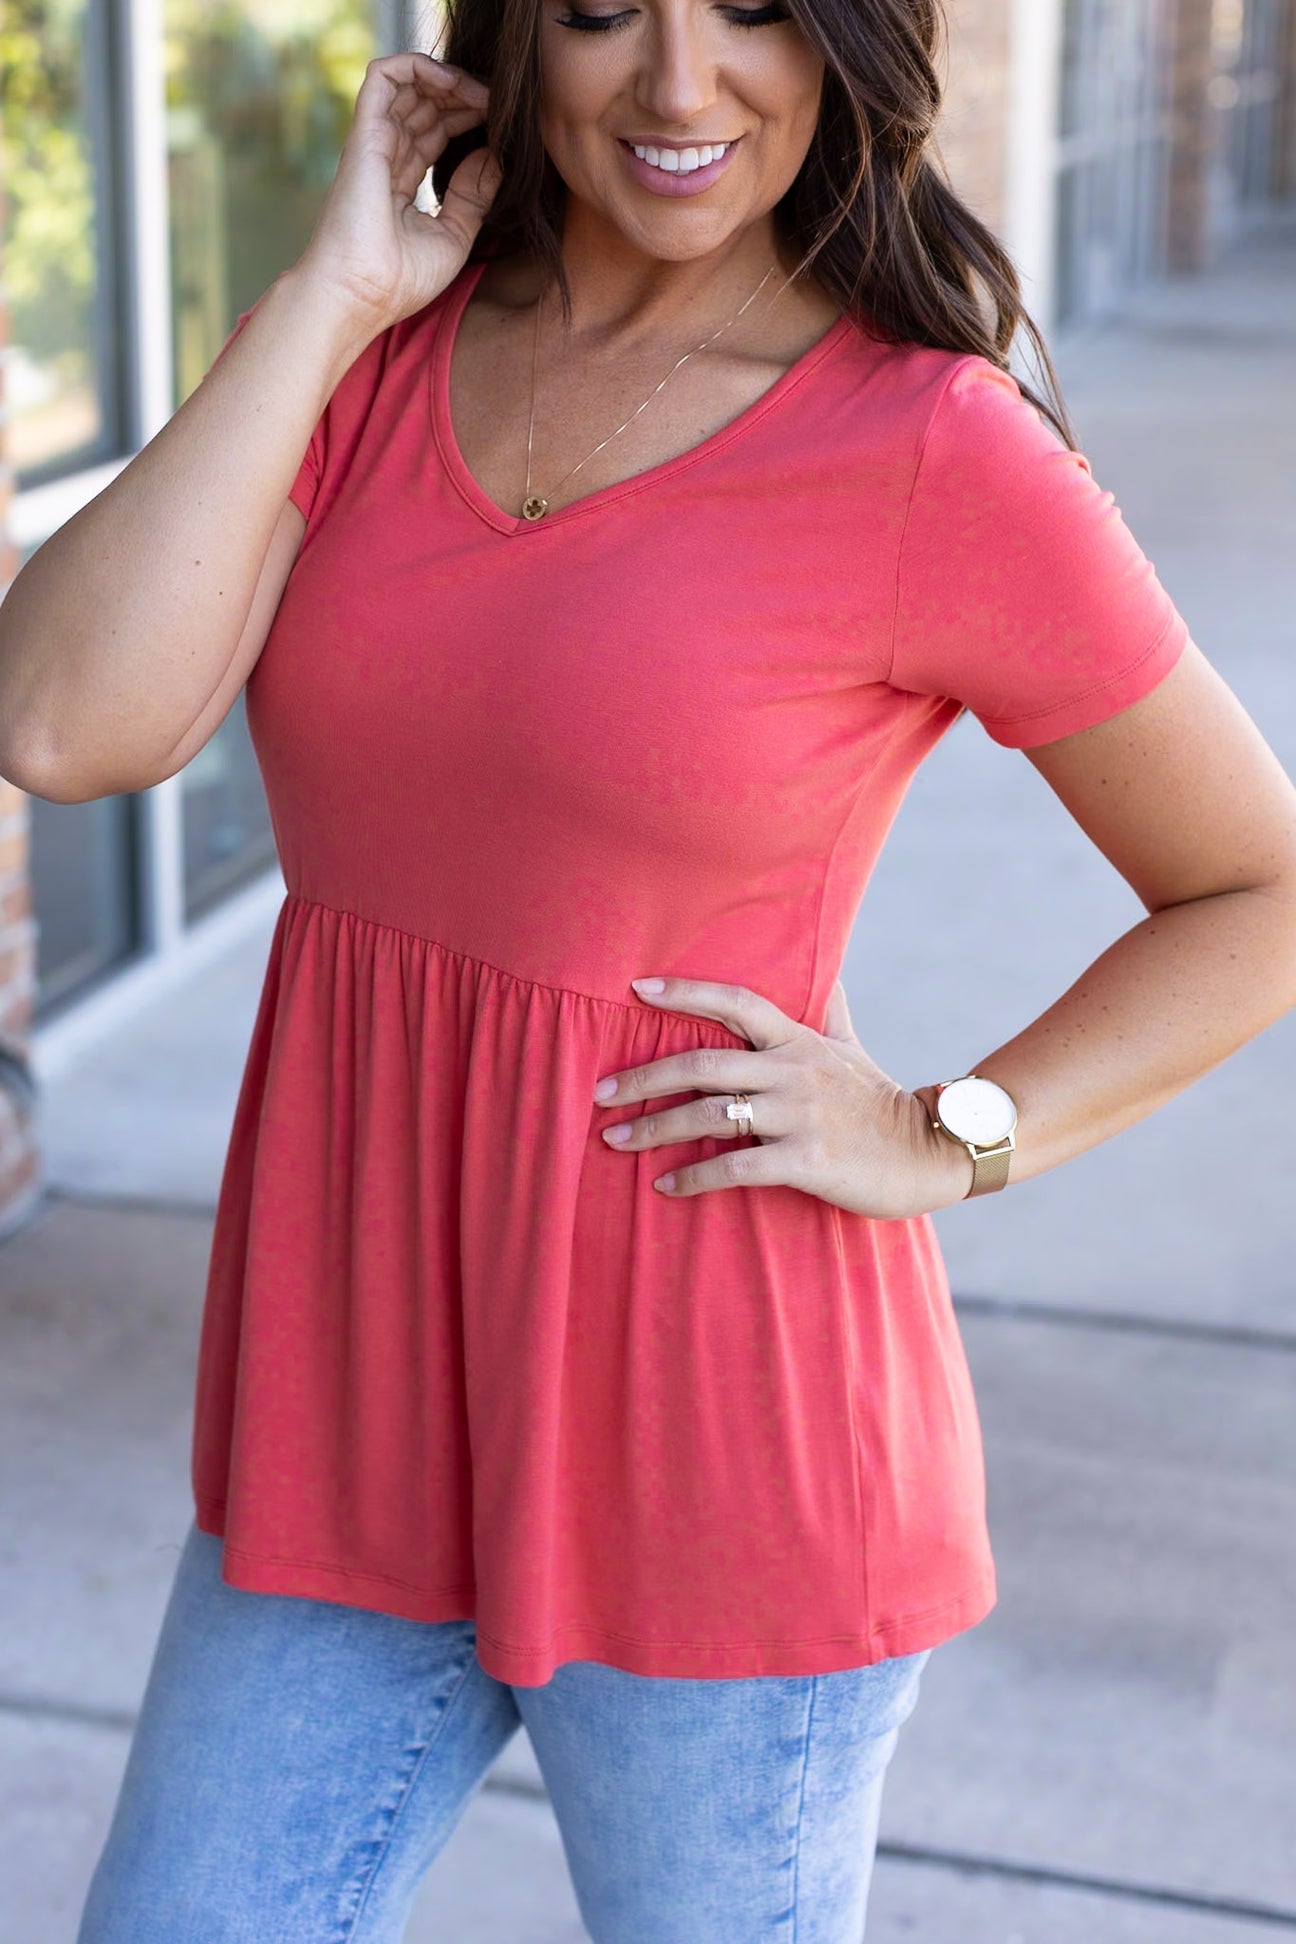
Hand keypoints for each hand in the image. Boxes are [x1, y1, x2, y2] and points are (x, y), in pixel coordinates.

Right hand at [295, 53, 500, 331]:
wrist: (362, 295)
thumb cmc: (400, 281)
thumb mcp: (454, 236)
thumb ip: (474, 195)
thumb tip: (496, 155)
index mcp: (399, 181)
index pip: (432, 131)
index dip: (465, 118)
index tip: (499, 123)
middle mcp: (383, 156)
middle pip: (422, 104)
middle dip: (462, 95)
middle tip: (498, 104)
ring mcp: (373, 143)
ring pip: (407, 84)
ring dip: (448, 79)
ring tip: (483, 94)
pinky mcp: (365, 134)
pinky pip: (385, 76)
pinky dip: (419, 66)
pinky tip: (455, 83)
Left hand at [594, 976, 974, 1218]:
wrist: (929, 1154)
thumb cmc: (879, 1101)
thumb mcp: (853, 1047)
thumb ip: (831, 1009)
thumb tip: (828, 970)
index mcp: (800, 1040)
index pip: (737, 1003)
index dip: (687, 992)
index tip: (636, 988)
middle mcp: (795, 1071)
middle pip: (703, 1064)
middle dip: (643, 1078)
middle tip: (599, 1093)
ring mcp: (801, 1117)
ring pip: (711, 1116)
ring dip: (654, 1128)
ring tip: (613, 1139)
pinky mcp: (808, 1163)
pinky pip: (736, 1168)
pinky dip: (694, 1178)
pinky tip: (664, 1185)